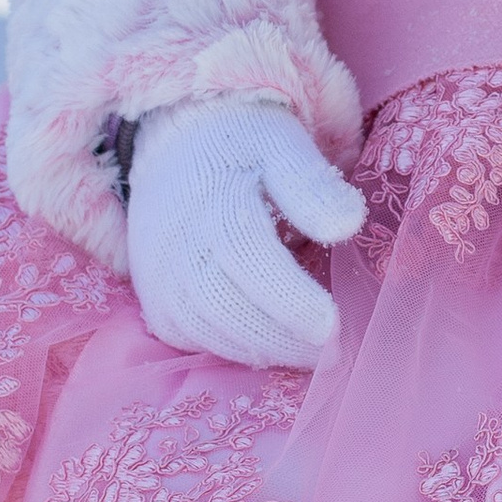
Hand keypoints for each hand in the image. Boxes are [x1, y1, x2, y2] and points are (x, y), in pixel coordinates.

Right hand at [124, 96, 365, 368]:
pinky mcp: (154, 297)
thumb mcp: (284, 149)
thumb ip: (312, 185)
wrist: (181, 148)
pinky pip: (187, 337)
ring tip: (308, 353)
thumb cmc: (247, 150)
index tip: (332, 323)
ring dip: (260, 349)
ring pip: (205, 329)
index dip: (289, 298)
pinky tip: (267, 346)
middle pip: (224, 304)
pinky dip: (229, 348)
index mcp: (215, 197)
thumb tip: (347, 223)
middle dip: (281, 337)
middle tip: (332, 351)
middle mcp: (177, 240)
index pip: (247, 255)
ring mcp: (160, 273)